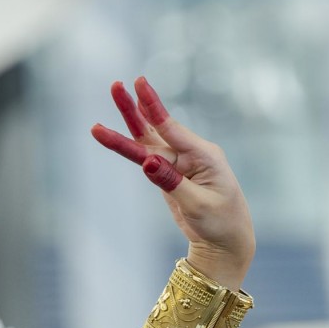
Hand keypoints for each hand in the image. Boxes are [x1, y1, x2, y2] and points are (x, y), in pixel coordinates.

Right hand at [91, 79, 254, 287]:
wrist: (226, 243)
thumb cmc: (221, 222)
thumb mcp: (199, 204)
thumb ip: (172, 182)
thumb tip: (146, 162)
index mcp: (204, 155)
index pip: (172, 128)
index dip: (153, 107)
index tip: (138, 84)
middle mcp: (190, 154)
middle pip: (156, 129)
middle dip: (134, 109)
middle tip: (115, 86)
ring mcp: (178, 164)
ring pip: (147, 143)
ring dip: (127, 127)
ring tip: (102, 117)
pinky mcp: (169, 175)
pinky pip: (146, 159)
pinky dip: (131, 147)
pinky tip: (120, 132)